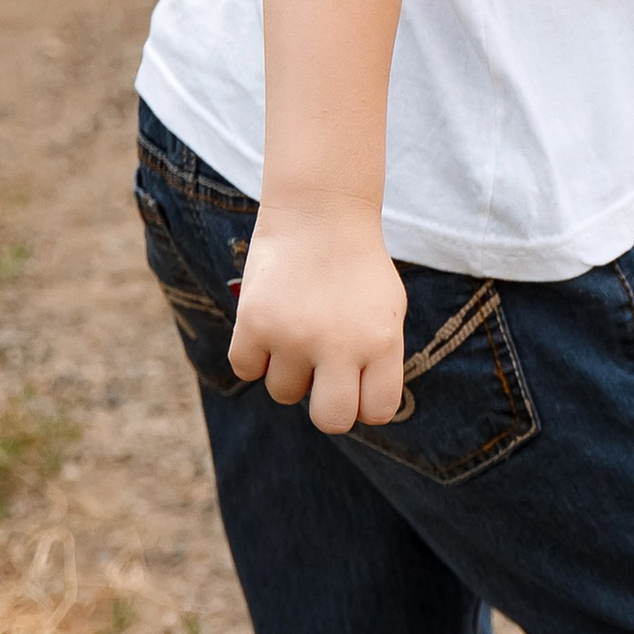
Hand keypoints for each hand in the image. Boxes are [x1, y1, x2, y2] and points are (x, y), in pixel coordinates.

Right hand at [228, 201, 407, 432]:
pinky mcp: (255, 324)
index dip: (365, 403)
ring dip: (288, 369)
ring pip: (283, 392)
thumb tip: (359, 410)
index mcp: (382, 343)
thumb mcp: (387, 312)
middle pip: (331, 420)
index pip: (378, 411)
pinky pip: (246, 369)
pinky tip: (269, 322)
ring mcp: (294, 337)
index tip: (358, 385)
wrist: (319, 212)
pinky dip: (253, 353)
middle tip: (322, 379)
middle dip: (326, 407)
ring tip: (297, 328)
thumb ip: (378, 361)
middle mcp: (340, 346)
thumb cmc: (357, 267)